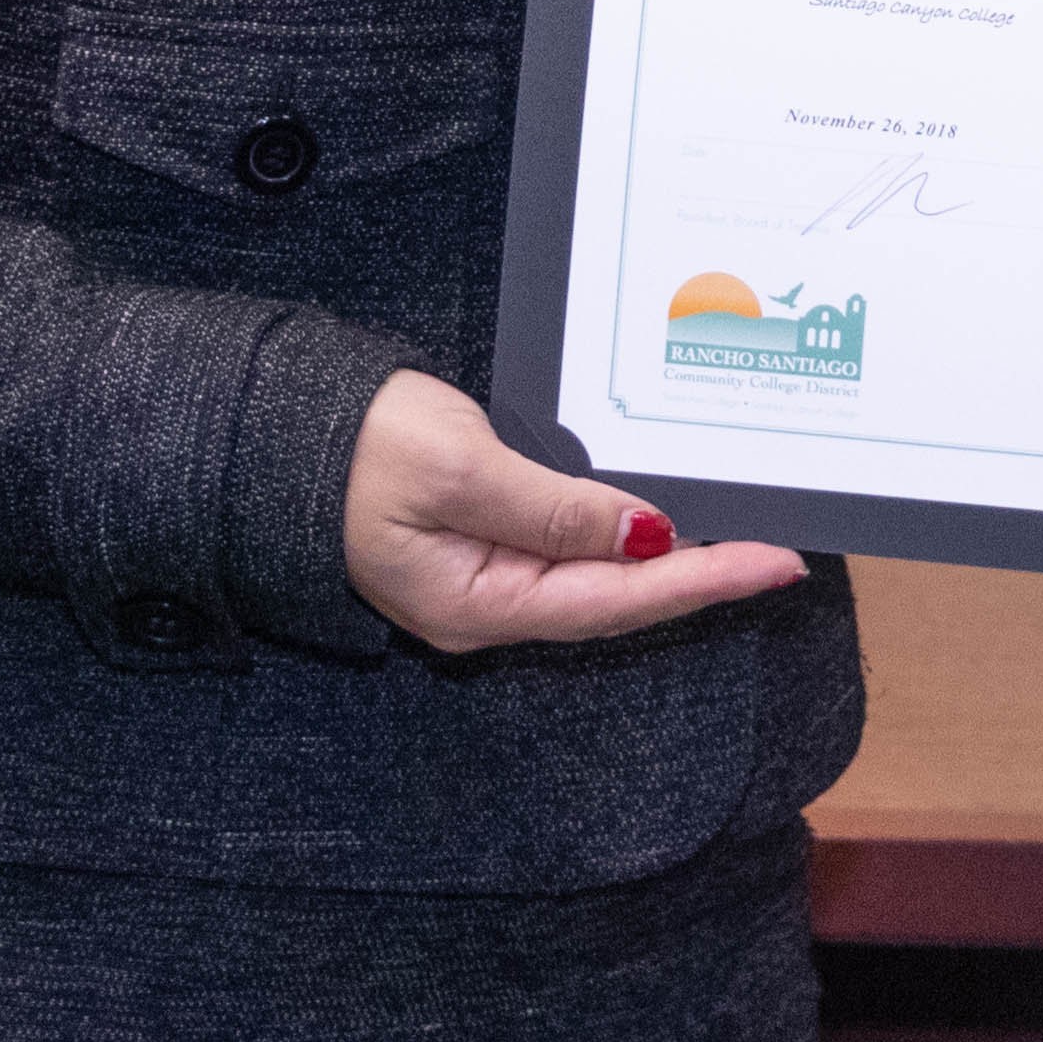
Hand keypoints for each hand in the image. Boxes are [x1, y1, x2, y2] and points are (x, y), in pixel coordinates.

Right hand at [339, 367, 804, 650]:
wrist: (264, 434)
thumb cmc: (349, 451)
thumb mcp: (458, 468)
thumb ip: (553, 508)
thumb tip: (644, 537)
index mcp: (480, 604)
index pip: (619, 601)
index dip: (703, 581)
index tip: (775, 563)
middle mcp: (487, 607)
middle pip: (616, 603)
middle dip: (700, 576)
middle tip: (778, 549)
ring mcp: (480, 579)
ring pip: (596, 581)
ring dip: (667, 559)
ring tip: (740, 535)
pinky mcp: (476, 542)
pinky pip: (568, 550)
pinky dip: (622, 535)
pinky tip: (659, 516)